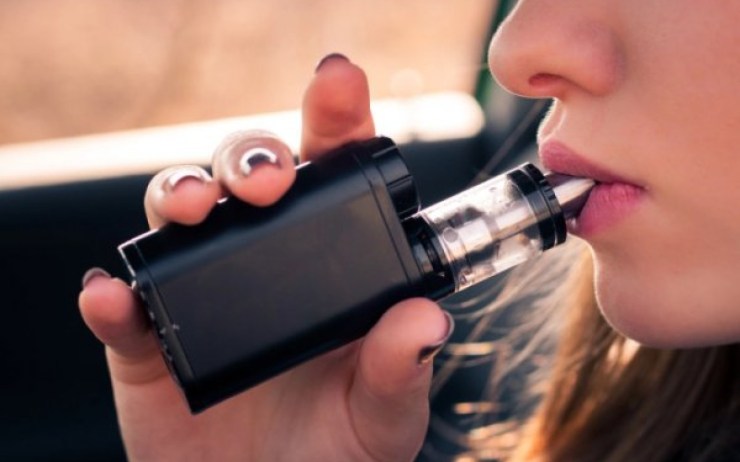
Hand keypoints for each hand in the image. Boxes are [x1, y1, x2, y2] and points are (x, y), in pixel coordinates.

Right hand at [79, 55, 452, 461]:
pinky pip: (124, 312)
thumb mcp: (385, 414)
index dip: (333, 121)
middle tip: (269, 179)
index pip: (330, 175)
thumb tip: (424, 320)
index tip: (338, 84)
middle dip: (251, 156)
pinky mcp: (149, 347)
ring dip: (179, 197)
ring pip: (179, 218)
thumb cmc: (334, 452)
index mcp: (329, 266)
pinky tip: (116, 298)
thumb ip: (402, 368)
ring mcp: (204, 298)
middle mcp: (265, 266)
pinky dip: (114, 300)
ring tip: (193, 210)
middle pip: (246, 177)